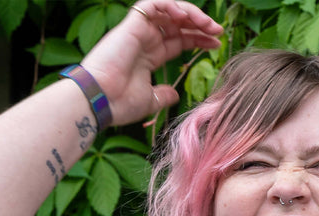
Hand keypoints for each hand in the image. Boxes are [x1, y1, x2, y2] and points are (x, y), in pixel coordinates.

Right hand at [80, 1, 223, 125]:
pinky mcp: (131, 23)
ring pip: (168, 10)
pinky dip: (171, 5)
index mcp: (149, 55)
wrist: (100, 101)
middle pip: (177, 24)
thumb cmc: (119, 104)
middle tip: (218, 31)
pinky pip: (154, 4)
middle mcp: (144, 39)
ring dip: (191, 13)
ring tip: (208, 25)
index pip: (178, 40)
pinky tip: (186, 16)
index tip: (216, 45)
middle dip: (199, 25)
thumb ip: (163, 95)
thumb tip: (175, 94)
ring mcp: (138, 30)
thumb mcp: (149, 102)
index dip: (197, 39)